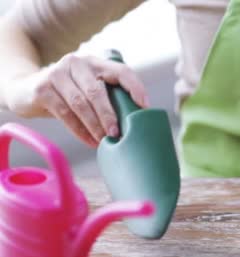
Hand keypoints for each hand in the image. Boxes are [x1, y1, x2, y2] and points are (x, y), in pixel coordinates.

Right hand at [4, 53, 148, 146]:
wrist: (26, 89)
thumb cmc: (69, 93)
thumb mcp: (88, 87)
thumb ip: (107, 96)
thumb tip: (135, 122)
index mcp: (95, 62)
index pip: (121, 70)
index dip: (135, 88)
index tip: (144, 107)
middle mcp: (77, 63)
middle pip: (98, 92)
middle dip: (110, 116)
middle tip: (117, 134)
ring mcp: (57, 74)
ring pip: (81, 104)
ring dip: (95, 126)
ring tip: (104, 141)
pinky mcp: (42, 89)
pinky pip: (65, 113)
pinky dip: (80, 130)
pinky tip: (89, 141)